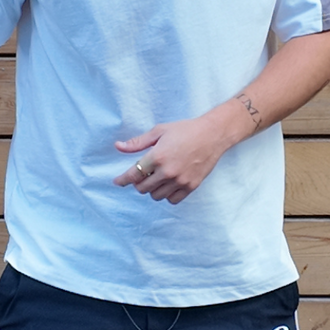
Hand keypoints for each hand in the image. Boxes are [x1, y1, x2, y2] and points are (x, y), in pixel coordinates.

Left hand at [114, 112, 243, 204]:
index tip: (117, 182)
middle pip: (143, 188)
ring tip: (157, 178)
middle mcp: (167, 171)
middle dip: (139, 183)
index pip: (133, 175)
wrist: (212, 135)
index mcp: (157, 156)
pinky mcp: (191, 186)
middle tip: (144, 174)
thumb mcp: (159, 131)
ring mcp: (180, 181)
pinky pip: (172, 200)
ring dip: (152, 189)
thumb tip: (118, 147)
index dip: (122, 180)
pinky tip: (168, 184)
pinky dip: (167, 195)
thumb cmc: (185, 130)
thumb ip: (137, 142)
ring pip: (156, 196)